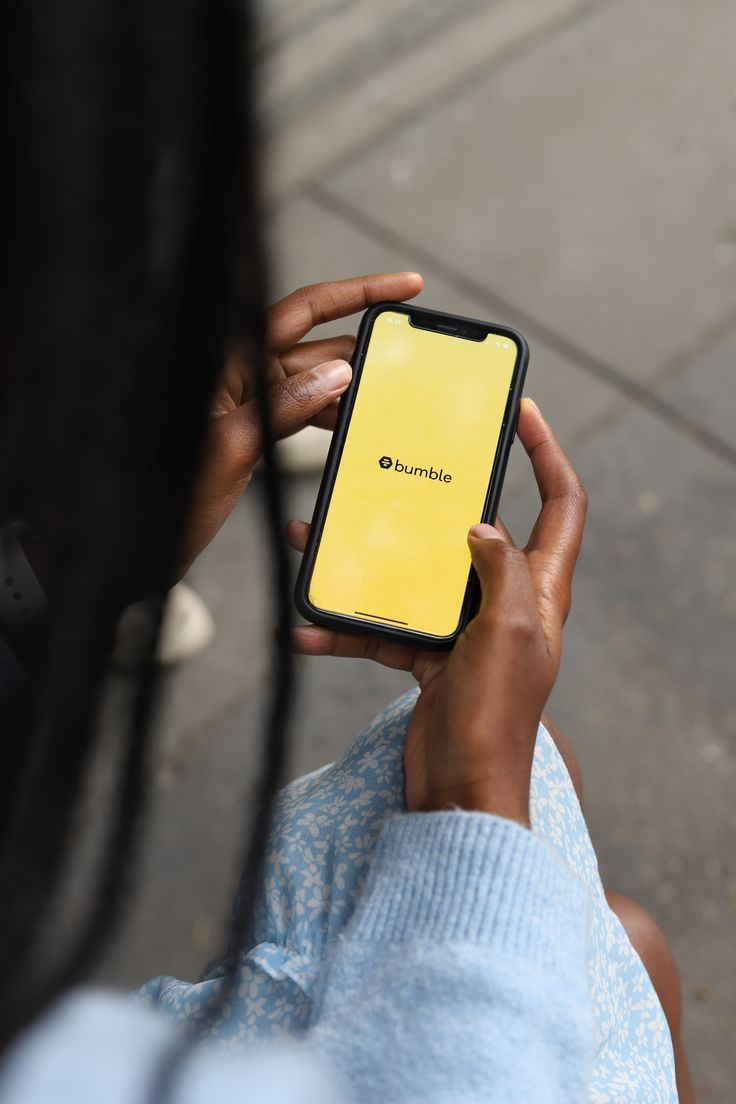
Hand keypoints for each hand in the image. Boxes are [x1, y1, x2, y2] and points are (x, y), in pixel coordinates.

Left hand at [178, 271, 422, 572]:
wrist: (141, 541)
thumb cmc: (169, 495)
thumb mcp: (233, 448)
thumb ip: (286, 407)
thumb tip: (338, 373)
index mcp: (229, 361)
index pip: (302, 309)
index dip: (358, 292)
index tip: (404, 286)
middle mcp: (240, 373)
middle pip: (315, 345)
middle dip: (362, 351)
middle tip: (408, 365)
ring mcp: (247, 401)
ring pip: (313, 381)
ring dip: (349, 390)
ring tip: (387, 403)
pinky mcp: (251, 428)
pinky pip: (300, 410)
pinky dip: (329, 416)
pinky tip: (353, 427)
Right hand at [287, 399, 586, 824]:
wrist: (459, 797)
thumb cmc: (494, 723)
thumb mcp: (507, 634)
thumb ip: (500, 571)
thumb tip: (482, 525)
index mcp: (540, 589)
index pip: (562, 504)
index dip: (548, 454)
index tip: (520, 413)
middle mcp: (506, 602)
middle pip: (473, 530)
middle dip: (428, 500)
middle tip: (386, 468)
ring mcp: (465, 630)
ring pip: (416, 575)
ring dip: (367, 561)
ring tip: (312, 539)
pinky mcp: (429, 658)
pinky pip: (384, 627)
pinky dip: (346, 626)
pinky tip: (304, 625)